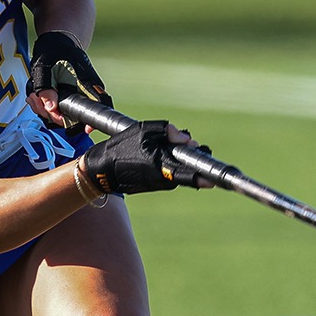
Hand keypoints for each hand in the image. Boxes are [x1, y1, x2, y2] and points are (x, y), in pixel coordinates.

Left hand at [27, 31, 109, 135]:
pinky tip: (36, 96)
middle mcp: (85, 92)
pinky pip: (58, 109)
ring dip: (45, 111)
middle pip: (73, 118)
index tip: (85, 129)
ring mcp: (76, 96)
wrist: (57, 41)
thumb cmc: (54, 50)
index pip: (99, 107)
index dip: (93, 121)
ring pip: (63, 116)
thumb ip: (46, 88)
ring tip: (33, 96)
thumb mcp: (44, 67)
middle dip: (52, 115)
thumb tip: (51, 109)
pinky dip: (45, 106)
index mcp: (86, 84)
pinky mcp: (68, 98)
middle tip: (36, 101)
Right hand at [81, 120, 209, 194]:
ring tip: (176, 147)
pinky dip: (171, 165)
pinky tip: (163, 154)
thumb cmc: (122, 147)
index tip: (214, 180)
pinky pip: (169, 174)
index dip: (202, 177)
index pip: (188, 174)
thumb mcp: (144, 130)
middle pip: (187, 173)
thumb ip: (168, 131)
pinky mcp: (154, 186)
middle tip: (201, 151)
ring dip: (181, 162)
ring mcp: (158, 184)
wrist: (102, 169)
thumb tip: (187, 139)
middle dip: (194, 164)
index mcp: (161, 165)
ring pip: (178, 173)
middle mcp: (163, 178)